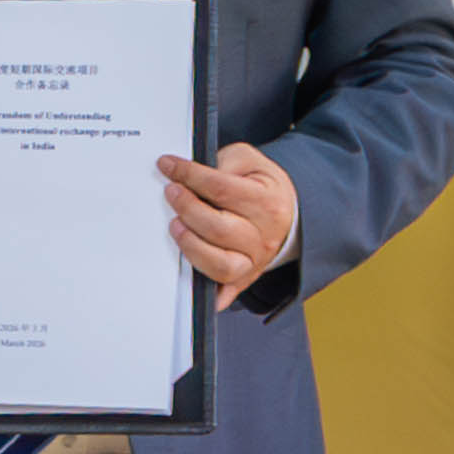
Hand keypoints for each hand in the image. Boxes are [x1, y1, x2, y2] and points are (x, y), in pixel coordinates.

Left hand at [160, 143, 296, 312]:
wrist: (286, 212)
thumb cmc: (260, 187)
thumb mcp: (249, 162)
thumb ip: (222, 163)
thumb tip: (189, 173)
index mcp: (268, 202)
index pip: (221, 188)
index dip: (189, 175)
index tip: (167, 165)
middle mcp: (264, 236)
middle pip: (219, 228)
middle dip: (187, 208)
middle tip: (170, 192)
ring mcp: (254, 261)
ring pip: (221, 264)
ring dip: (191, 245)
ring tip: (175, 226)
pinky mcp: (244, 278)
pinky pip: (224, 290)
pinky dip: (207, 292)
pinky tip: (188, 281)